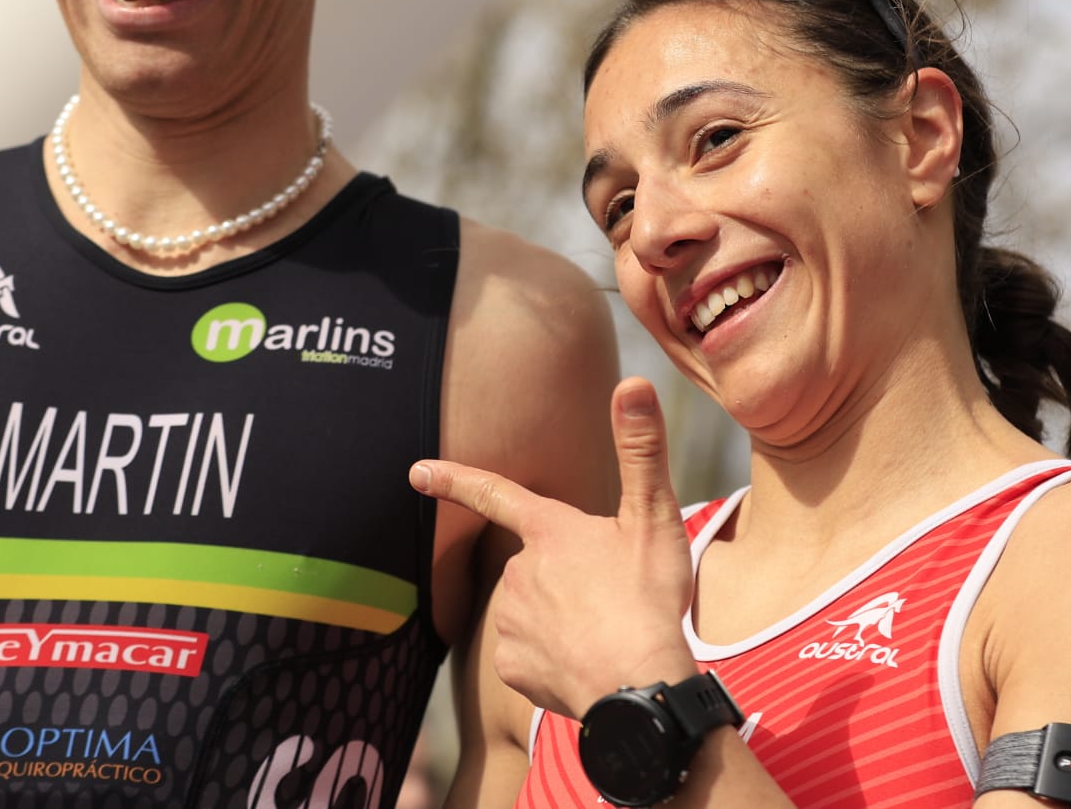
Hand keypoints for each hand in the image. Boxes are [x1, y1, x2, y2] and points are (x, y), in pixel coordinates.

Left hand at [412, 377, 697, 718]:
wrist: (637, 688)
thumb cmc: (647, 600)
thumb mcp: (653, 519)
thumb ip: (641, 449)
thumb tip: (633, 382)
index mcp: (549, 531)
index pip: (495, 492)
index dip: (456, 478)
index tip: (417, 471)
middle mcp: (519, 571)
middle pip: (534, 565)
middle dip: (563, 577)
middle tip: (609, 597)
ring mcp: (509, 620)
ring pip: (530, 610)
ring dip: (559, 618)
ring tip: (601, 632)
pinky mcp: (510, 665)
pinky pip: (527, 654)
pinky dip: (552, 658)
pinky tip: (581, 662)